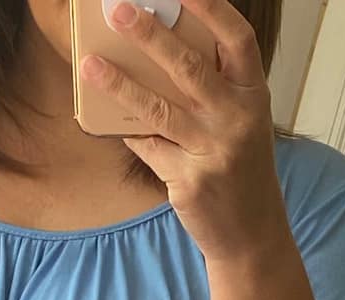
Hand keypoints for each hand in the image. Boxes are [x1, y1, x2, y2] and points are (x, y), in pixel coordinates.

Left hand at [80, 0, 291, 263]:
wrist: (250, 232)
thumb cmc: (240, 171)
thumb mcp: (241, 124)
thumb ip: (214, 93)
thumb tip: (159, 58)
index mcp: (254, 96)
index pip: (237, 39)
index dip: (211, 9)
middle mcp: (236, 119)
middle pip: (188, 68)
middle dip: (149, 36)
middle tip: (118, 11)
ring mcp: (212, 151)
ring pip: (158, 110)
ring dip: (120, 85)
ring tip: (90, 65)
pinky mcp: (188, 181)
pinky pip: (148, 148)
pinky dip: (127, 133)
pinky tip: (104, 120)